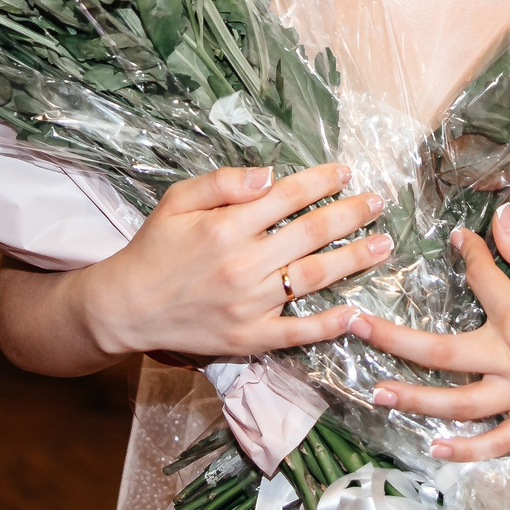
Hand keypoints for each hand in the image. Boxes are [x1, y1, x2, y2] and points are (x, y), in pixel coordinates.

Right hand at [79, 163, 390, 360]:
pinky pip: (298, 332)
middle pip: (311, 233)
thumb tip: (270, 174)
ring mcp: (250, 305)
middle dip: (351, 214)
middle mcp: (243, 264)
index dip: (321, 180)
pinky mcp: (250, 338)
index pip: (287, 196)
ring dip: (354, 260)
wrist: (126, 308)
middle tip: (379, 202)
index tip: (346, 170)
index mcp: (226, 227)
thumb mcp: (176, 200)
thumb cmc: (153, 249)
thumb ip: (223, 183)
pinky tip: (357, 312)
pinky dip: (330, 324)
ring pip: (313, 278)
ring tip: (383, 245)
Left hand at [352, 202, 509, 461]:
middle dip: (390, 338)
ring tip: (376, 392)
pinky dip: (465, 450)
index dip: (468, 256)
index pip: (480, 281)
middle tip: (350, 325)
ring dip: (412, 398)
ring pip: (457, 403)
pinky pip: (496, 443)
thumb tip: (497, 217)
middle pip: (439, 351)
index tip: (459, 239)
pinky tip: (435, 447)